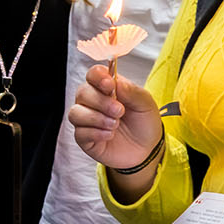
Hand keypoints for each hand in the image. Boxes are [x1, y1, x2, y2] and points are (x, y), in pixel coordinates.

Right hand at [68, 63, 164, 200]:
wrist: (147, 149)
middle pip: (82, 92)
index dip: (97, 77)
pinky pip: (80, 132)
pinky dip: (96, 133)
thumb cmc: (144, 123)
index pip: (93, 74)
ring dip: (96, 118)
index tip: (109, 85)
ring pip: (76, 113)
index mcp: (107, 88)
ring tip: (115, 124)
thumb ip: (132, 91)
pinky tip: (110, 135)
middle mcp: (93, 102)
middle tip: (119, 111)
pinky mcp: (85, 138)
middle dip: (101, 101)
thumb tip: (116, 82)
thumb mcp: (146, 104)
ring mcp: (87, 120)